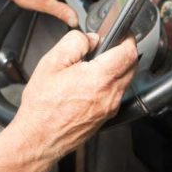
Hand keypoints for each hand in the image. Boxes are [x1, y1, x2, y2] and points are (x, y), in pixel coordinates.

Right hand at [15, 30, 136, 170]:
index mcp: (100, 78)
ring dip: (118, 67)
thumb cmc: (42, 106)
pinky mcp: (107, 115)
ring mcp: (110, 107)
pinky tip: (92, 82)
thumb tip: (91, 38)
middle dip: (124, 51)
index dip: (128, 38)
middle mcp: (110, 94)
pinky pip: (117, 93)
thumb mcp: (52, 62)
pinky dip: (111, 83)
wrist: (39, 138)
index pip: (129, 52)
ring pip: (126, 80)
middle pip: (132, 66)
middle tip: (109, 46)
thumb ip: (75, 43)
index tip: (122, 34)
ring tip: (96, 64)